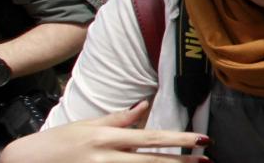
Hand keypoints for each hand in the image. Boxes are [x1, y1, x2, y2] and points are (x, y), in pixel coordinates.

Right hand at [0, 101, 208, 162]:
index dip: (178, 139)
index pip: (151, 138)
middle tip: (206, 161)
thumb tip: (143, 106)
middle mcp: (107, 157)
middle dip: (181, 162)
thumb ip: (118, 119)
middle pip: (152, 161)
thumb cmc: (57, 143)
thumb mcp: (87, 125)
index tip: (201, 139)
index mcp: (108, 137)